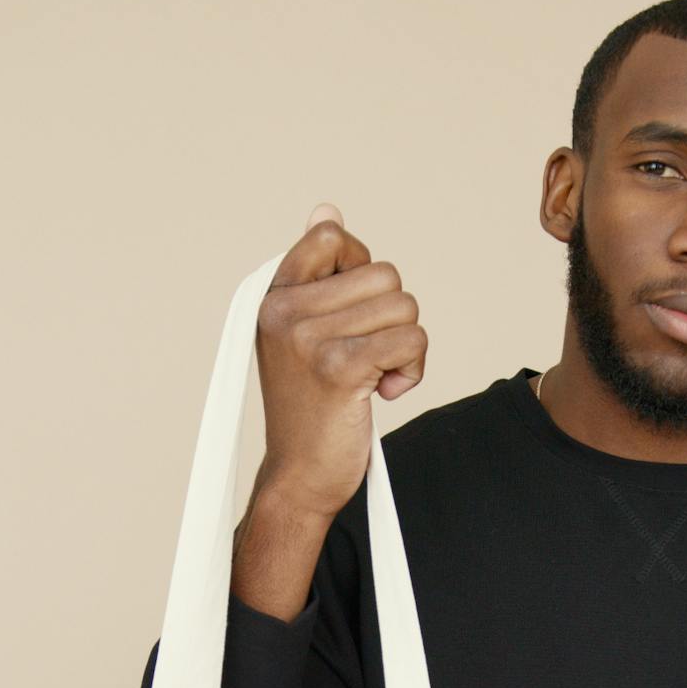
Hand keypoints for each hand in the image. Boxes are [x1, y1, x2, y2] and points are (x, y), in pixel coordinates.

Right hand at [253, 203, 428, 523]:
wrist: (299, 478)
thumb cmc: (309, 408)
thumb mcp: (302, 333)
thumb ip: (316, 273)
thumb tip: (328, 209)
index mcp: (273, 296)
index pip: (332, 236)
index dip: (360, 268)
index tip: (353, 314)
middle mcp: (284, 311)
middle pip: (384, 274)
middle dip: (392, 317)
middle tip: (368, 357)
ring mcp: (308, 339)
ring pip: (404, 306)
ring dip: (404, 346)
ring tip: (374, 377)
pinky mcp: (339, 368)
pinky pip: (411, 339)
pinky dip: (412, 368)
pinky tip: (386, 392)